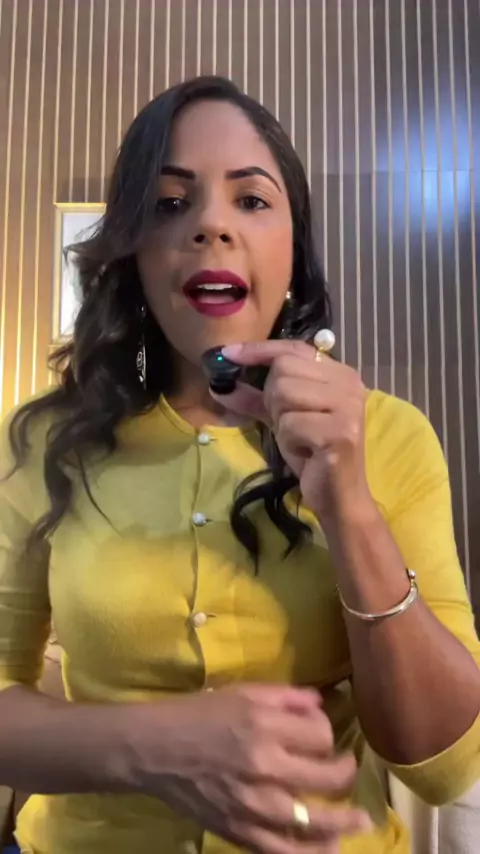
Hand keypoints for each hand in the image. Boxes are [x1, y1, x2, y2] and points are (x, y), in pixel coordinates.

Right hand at [134, 685, 370, 853]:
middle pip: (326, 777)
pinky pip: (282, 851)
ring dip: (343, 822)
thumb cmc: (198, 714)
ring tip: (361, 821)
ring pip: (312, 822)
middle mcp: (265, 767)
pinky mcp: (239, 831)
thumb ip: (286, 697)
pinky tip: (327, 850)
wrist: (155, 749)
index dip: (327, 733)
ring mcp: (253, 805)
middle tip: (346, 768)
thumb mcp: (243, 692)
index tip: (320, 733)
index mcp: (265, 727)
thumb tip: (322, 704)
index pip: (321, 735)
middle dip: (344, 772)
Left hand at [214, 341, 370, 519]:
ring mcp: (347, 407)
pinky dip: (289, 441)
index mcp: (339, 375)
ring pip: (283, 394)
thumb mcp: (282, 420)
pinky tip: (307, 452)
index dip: (258, 350)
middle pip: (283, 371)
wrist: (339, 496)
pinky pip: (290, 424)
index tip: (228, 354)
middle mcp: (348, 384)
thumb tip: (219, 384)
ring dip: (281, 422)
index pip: (293, 348)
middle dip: (273, 400)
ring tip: (300, 438)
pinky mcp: (340, 432)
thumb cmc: (313, 455)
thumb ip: (255, 399)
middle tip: (289, 424)